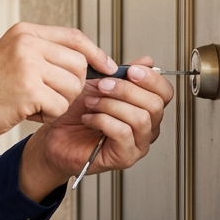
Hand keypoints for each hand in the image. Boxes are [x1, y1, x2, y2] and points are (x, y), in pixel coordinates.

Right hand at [0, 23, 115, 159]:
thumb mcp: (12, 58)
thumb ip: (43, 54)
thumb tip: (86, 62)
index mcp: (24, 32)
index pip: (74, 37)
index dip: (96, 53)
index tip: (108, 67)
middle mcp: (27, 43)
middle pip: (79, 64)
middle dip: (71, 86)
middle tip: (46, 96)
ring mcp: (27, 64)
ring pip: (73, 87)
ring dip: (58, 103)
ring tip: (31, 103)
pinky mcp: (28, 89)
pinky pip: (60, 106)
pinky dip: (47, 115)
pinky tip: (26, 112)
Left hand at [18, 56, 175, 201]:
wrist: (54, 135)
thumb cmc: (75, 113)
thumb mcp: (99, 84)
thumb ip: (123, 73)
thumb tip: (146, 61)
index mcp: (145, 108)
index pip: (165, 93)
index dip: (151, 79)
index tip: (131, 70)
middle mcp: (147, 127)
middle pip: (155, 105)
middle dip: (126, 90)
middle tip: (102, 85)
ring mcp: (138, 144)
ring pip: (140, 118)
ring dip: (111, 105)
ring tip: (91, 102)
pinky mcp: (125, 157)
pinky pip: (123, 133)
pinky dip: (102, 120)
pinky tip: (89, 118)